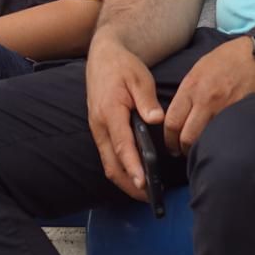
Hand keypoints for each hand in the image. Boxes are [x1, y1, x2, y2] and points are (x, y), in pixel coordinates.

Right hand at [85, 33, 163, 202]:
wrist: (103, 57)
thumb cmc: (123, 67)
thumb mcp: (139, 78)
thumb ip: (147, 100)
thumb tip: (156, 120)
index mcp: (110, 111)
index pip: (122, 145)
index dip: (133, 166)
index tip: (143, 183)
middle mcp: (100, 124)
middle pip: (111, 163)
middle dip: (129, 184)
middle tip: (150, 198)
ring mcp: (97, 129)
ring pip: (108, 163)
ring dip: (124, 180)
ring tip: (145, 192)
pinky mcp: (99, 130)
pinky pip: (108, 156)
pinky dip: (121, 169)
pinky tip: (135, 175)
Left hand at [162, 36, 254, 155]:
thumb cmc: (230, 58)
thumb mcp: (200, 68)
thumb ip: (188, 91)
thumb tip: (179, 112)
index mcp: (192, 87)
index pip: (172, 121)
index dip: (169, 139)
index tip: (171, 145)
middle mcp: (205, 100)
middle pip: (187, 137)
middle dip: (183, 149)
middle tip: (184, 153)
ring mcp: (224, 109)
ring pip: (206, 140)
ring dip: (202, 148)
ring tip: (202, 150)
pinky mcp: (241, 115)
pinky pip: (226, 135)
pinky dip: (221, 142)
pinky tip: (220, 143)